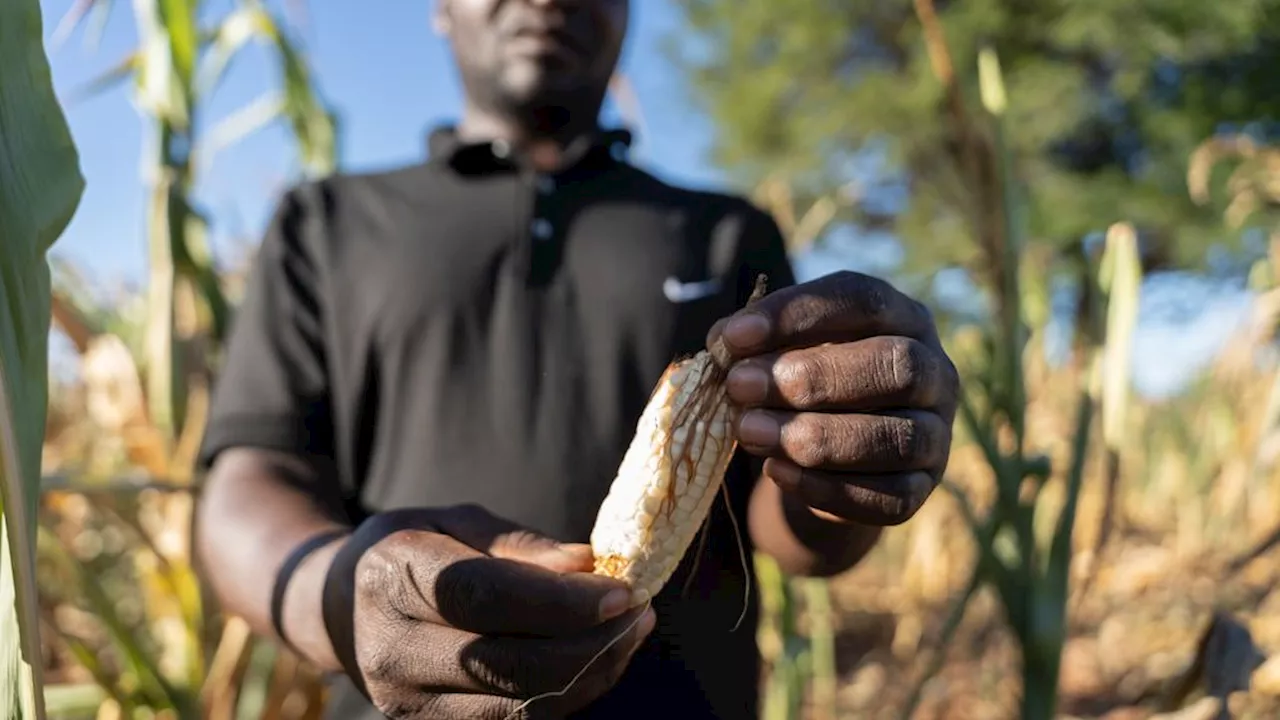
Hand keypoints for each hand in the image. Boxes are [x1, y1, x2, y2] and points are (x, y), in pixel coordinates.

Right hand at [321, 504, 655, 718]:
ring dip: (589, 674)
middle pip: (507, 662)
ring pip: (518, 705)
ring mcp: (406, 701)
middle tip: (641, 612)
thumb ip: (519, 545)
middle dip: (589, 643)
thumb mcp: (454, 520)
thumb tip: (588, 564)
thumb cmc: (410, 548)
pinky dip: (567, 696)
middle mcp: (392, 647)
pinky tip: (597, 661)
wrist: (339, 608)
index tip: (622, 590)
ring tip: (630, 634)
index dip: (560, 600)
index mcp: (394, 576)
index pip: (485, 596)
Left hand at [709, 270, 958, 525]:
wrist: (830, 456)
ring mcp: (937, 434)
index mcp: (902, 318)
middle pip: (894, 365)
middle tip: (741, 386)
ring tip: (749, 431)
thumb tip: (722, 344)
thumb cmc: (805, 385)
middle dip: (812, 378)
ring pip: (897, 438)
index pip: (862, 300)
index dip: (797, 314)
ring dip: (816, 437)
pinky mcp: (921, 489)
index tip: (734, 335)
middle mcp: (934, 371)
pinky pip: (887, 496)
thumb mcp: (783, 352)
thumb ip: (757, 345)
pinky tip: (777, 471)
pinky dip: (826, 487)